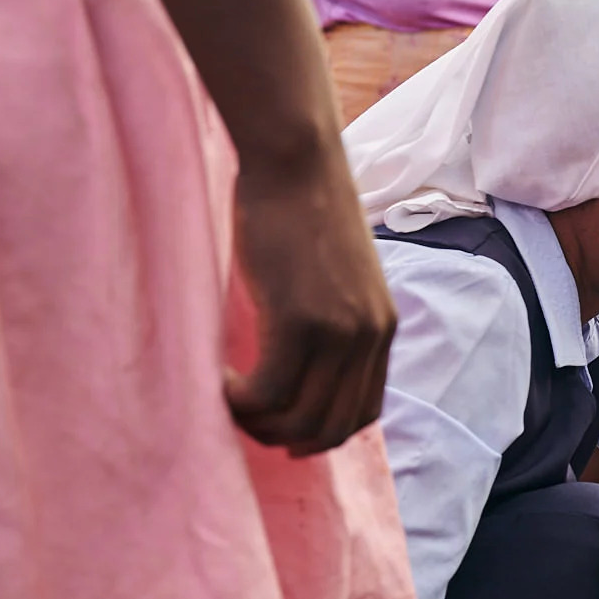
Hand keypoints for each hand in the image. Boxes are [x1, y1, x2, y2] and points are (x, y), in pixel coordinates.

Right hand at [226, 147, 398, 453]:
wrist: (295, 162)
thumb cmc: (300, 209)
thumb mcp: (333, 275)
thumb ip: (332, 318)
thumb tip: (302, 361)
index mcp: (381, 328)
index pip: (363, 413)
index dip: (319, 431)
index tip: (279, 421)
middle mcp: (369, 337)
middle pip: (331, 427)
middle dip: (282, 436)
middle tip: (242, 416)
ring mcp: (339, 333)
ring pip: (298, 419)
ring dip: (255, 423)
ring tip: (226, 398)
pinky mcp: (301, 322)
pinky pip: (267, 394)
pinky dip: (238, 402)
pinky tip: (217, 381)